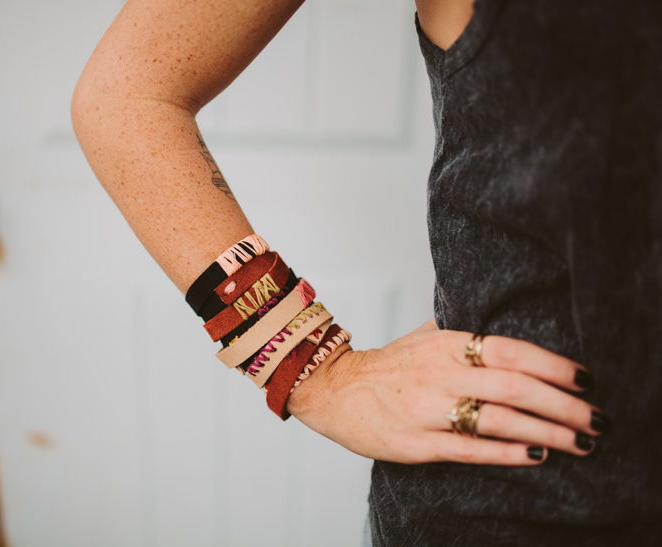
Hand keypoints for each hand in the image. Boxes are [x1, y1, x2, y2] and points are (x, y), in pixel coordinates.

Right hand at [286, 318, 606, 464]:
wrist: (332, 390)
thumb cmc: (384, 367)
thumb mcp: (422, 337)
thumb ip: (461, 332)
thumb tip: (504, 325)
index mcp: (444, 344)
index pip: (509, 349)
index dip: (552, 363)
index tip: (583, 378)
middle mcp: (438, 374)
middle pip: (514, 386)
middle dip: (564, 405)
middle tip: (596, 419)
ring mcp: (427, 410)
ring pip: (498, 419)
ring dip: (547, 433)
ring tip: (579, 443)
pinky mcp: (416, 444)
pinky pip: (470, 449)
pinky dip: (507, 453)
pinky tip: (535, 455)